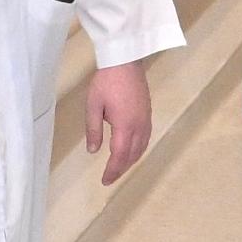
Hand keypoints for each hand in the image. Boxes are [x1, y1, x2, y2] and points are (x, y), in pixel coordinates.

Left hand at [84, 62, 152, 185]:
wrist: (126, 61)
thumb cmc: (106, 81)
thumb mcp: (93, 106)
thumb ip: (93, 130)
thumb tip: (93, 151)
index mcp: (124, 126)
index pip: (119, 155)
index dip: (113, 170)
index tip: (105, 181)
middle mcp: (139, 126)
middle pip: (132, 155)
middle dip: (121, 169)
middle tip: (110, 178)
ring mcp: (146, 120)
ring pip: (141, 148)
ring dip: (131, 161)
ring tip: (119, 168)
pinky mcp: (148, 113)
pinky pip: (145, 138)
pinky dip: (138, 150)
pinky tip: (131, 151)